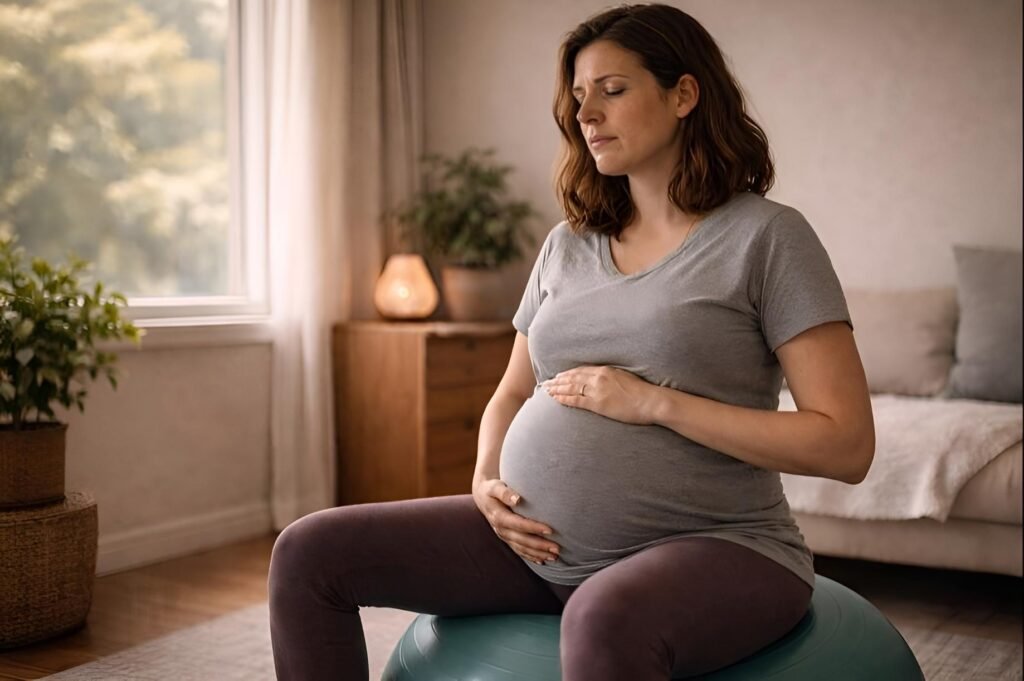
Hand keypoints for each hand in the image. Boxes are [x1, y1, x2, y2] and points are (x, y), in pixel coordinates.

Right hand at [473, 478, 559, 564]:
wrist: (482, 497)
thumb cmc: (491, 489)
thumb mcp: (494, 487)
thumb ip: (504, 492)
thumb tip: (517, 499)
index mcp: (499, 517)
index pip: (519, 524)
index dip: (534, 528)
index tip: (550, 530)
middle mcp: (501, 530)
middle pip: (522, 540)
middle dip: (540, 546)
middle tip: (557, 549)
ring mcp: (504, 536)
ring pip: (522, 549)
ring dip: (538, 554)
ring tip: (554, 557)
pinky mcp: (507, 539)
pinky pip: (519, 551)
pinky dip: (530, 556)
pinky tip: (542, 561)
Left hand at [543, 365, 658, 424]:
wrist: (651, 401)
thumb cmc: (642, 392)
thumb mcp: (624, 377)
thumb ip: (611, 377)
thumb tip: (604, 380)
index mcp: (605, 370)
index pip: (581, 370)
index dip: (568, 373)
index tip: (559, 375)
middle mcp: (598, 377)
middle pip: (573, 377)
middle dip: (558, 380)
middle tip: (547, 383)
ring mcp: (597, 390)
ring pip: (571, 388)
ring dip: (557, 389)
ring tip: (547, 390)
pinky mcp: (598, 403)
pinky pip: (576, 400)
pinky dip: (564, 399)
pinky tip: (556, 399)